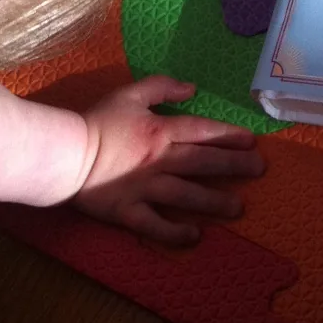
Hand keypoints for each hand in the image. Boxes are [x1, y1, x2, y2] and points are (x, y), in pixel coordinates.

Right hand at [72, 77, 264, 245]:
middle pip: (203, 163)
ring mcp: (144, 188)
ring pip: (186, 195)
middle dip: (234, 166)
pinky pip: (154, 225)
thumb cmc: (97, 121)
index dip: (229, 136)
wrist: (62, 154)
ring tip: (238, 208)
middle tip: (259, 170)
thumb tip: (192, 88)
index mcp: (160, 131)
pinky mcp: (127, 211)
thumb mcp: (130, 94)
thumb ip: (162, 87)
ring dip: (214, 201)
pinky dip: (174, 232)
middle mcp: (159, 160)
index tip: (251, 142)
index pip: (203, 132)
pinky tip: (194, 236)